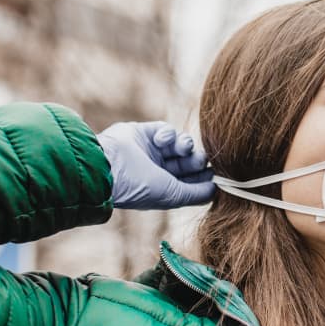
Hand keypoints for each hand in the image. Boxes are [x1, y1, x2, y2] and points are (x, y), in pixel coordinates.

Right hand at [98, 121, 214, 209]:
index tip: (214, 173)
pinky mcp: (144, 133)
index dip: (204, 176)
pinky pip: (165, 130)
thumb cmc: (140, 187)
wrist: (108, 167)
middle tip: (199, 159)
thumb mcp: (173, 195)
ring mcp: (151, 151)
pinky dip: (168, 133)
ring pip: (180, 144)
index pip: (191, 180)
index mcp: (163, 188)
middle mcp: (158, 170)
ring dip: (185, 144)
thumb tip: (216, 190)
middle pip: (188, 161)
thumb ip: (196, 194)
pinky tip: (161, 140)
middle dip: (197, 159)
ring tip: (181, 147)